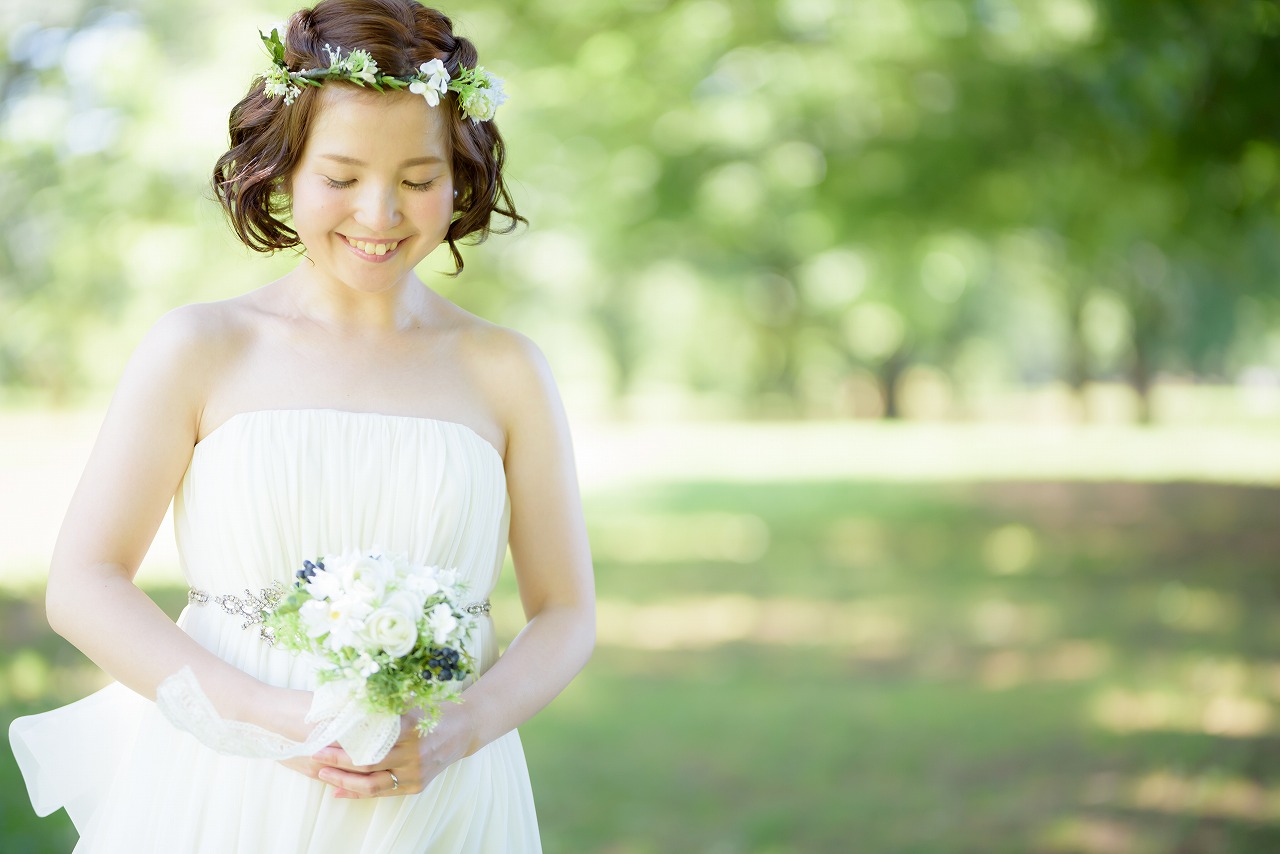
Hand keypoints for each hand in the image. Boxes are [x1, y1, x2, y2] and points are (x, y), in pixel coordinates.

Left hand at [308, 702, 478, 798]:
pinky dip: (358, 793)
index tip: (322, 740)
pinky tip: (339, 791)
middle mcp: (412, 755)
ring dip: (343, 782)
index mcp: (410, 730)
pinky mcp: (415, 787)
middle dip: (337, 763)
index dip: (343, 745)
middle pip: (367, 765)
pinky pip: (382, 793)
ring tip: (322, 774)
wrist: (464, 730)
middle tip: (315, 756)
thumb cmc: (434, 711)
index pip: (369, 743)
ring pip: (372, 785)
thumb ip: (384, 707)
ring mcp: (415, 774)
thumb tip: (347, 705)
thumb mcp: (410, 703)